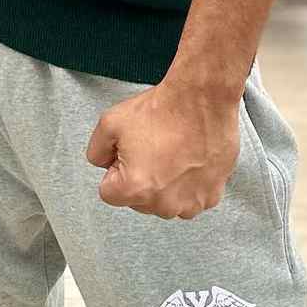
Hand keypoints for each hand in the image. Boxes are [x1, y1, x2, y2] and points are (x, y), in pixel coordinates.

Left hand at [85, 78, 239, 219]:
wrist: (200, 102)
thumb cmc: (160, 112)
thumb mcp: (109, 123)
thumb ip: (96, 151)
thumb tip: (102, 164)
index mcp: (135, 189)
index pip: (109, 193)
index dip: (114, 169)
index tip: (126, 153)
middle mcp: (164, 204)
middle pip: (137, 200)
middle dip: (138, 179)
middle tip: (148, 150)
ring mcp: (190, 203)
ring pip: (163, 202)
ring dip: (163, 185)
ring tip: (169, 154)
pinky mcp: (211, 197)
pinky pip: (188, 198)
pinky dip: (186, 184)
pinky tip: (187, 160)